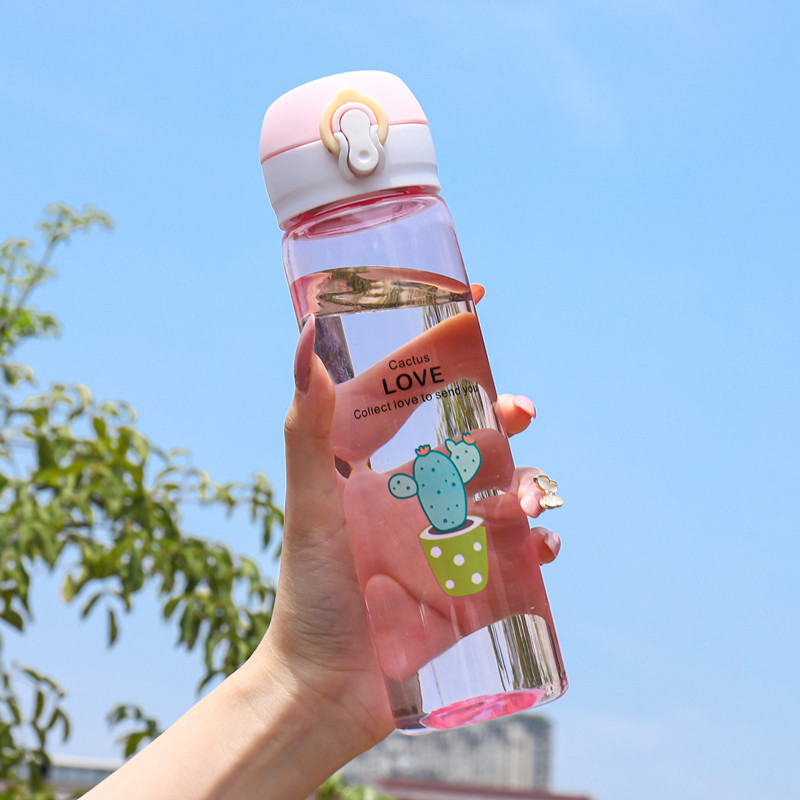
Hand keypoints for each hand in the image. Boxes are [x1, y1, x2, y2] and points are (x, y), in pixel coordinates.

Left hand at [258, 290, 561, 754]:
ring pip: (504, 490)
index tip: (475, 299)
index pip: (412, 389)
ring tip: (528, 501)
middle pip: (471, 436)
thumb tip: (307, 337)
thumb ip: (307, 425)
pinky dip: (539, 543)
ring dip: (528, 482)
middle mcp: (413, 494)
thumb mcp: (311, 503)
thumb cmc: (311, 593)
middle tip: (522, 411)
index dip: (443, 345)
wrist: (325, 689)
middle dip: (504, 418)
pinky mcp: (471, 584)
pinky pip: (518, 553)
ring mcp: (446, 537)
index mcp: (376, 464)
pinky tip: (545, 546)